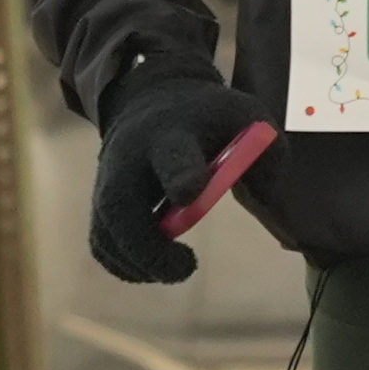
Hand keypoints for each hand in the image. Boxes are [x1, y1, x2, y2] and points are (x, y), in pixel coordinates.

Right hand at [88, 69, 275, 284]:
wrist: (152, 100)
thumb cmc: (207, 116)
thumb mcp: (245, 116)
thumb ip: (267, 152)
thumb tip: (265, 195)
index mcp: (171, 135)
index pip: (172, 157)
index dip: (180, 176)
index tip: (190, 196)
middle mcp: (130, 160)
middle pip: (122, 208)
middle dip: (151, 248)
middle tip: (188, 266)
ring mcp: (109, 183)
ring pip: (107, 234)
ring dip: (139, 264)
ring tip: (176, 268)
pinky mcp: (102, 204)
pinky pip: (102, 244)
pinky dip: (125, 265)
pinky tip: (154, 269)